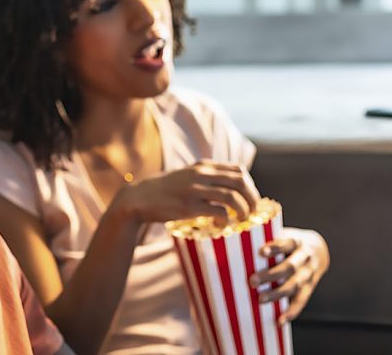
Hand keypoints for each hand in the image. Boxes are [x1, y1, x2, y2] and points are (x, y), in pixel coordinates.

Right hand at [110, 160, 259, 224]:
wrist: (139, 198)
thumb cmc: (166, 191)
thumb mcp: (188, 176)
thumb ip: (206, 177)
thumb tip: (230, 188)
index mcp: (203, 166)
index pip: (239, 170)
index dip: (250, 186)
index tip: (249, 200)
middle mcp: (201, 174)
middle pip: (240, 182)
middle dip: (252, 199)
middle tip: (252, 212)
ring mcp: (195, 190)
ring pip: (232, 197)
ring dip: (242, 211)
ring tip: (240, 220)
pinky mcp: (189, 206)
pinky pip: (218, 212)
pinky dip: (225, 221)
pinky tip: (220, 226)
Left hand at [250, 227, 329, 323]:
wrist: (319, 250)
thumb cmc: (290, 244)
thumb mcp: (284, 235)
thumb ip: (267, 239)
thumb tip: (236, 245)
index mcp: (297, 242)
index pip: (287, 243)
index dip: (275, 247)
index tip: (261, 252)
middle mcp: (305, 257)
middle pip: (289, 267)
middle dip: (271, 275)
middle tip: (252, 281)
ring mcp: (309, 273)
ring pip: (295, 284)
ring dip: (278, 293)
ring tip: (261, 299)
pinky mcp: (310, 287)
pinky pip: (302, 300)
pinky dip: (292, 311)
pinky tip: (280, 320)